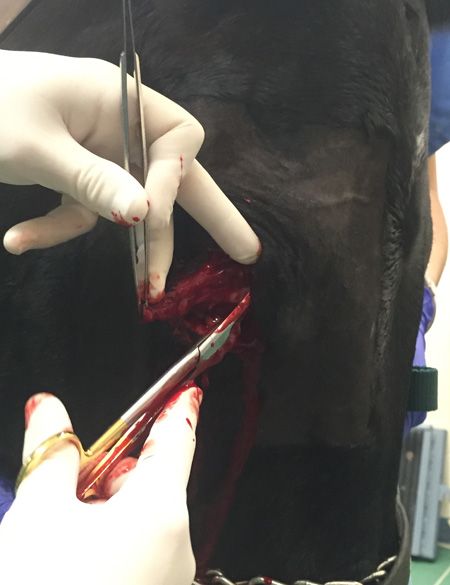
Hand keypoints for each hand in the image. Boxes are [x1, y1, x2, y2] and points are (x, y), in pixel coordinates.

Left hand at [0, 50, 260, 298]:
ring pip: (130, 203)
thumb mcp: (38, 147)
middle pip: (174, 173)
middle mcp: (116, 126)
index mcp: (117, 101)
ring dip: (129, 243)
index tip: (149, 212)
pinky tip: (20, 238)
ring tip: (143, 290)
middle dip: (208, 215)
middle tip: (246, 252)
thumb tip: (145, 216)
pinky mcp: (73, 174)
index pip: (177, 139)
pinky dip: (59, 227)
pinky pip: (85, 207)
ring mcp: (97, 152)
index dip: (173, 178)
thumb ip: (93, 181)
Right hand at [0, 387, 201, 584]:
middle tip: (69, 484)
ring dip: (107, 509)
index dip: (178, 407)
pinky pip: (140, 551)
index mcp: (160, 511)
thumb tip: (48, 410)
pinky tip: (75, 558)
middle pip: (152, 481)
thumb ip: (51, 453)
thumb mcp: (39, 514)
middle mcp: (177, 545)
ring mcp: (169, 577)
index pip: (178, 438)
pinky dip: (113, 540)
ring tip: (61, 533)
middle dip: (112, 472)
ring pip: (142, 518)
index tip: (188, 390)